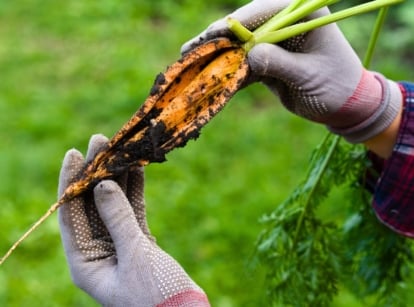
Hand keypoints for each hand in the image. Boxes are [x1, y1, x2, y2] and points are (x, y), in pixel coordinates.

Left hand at [58, 134, 208, 306]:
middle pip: (92, 204)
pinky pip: (133, 211)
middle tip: (100, 141)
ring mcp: (118, 245)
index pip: (70, 214)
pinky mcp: (139, 242)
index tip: (73, 153)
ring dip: (117, 177)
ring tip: (120, 149)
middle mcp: (97, 252)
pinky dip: (135, 191)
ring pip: (114, 204)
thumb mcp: (134, 254)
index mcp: (85, 262)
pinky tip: (136, 169)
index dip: (70, 182)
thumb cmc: (156, 295)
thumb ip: (118, 218)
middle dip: (96, 173)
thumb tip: (102, 185)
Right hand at [182, 0, 401, 143]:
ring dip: (216, 55)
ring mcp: (274, 43)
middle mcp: (285, 24)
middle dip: (217, 38)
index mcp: (302, 14)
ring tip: (188, 61)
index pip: (263, 11)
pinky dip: (227, 73)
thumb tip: (249, 55)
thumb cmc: (336, 87)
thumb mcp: (309, 76)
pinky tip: (207, 78)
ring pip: (239, 45)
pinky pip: (243, 65)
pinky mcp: (267, 61)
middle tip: (190, 48)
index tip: (213, 35)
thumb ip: (280, 64)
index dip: (236, 23)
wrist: (345, 106)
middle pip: (244, 26)